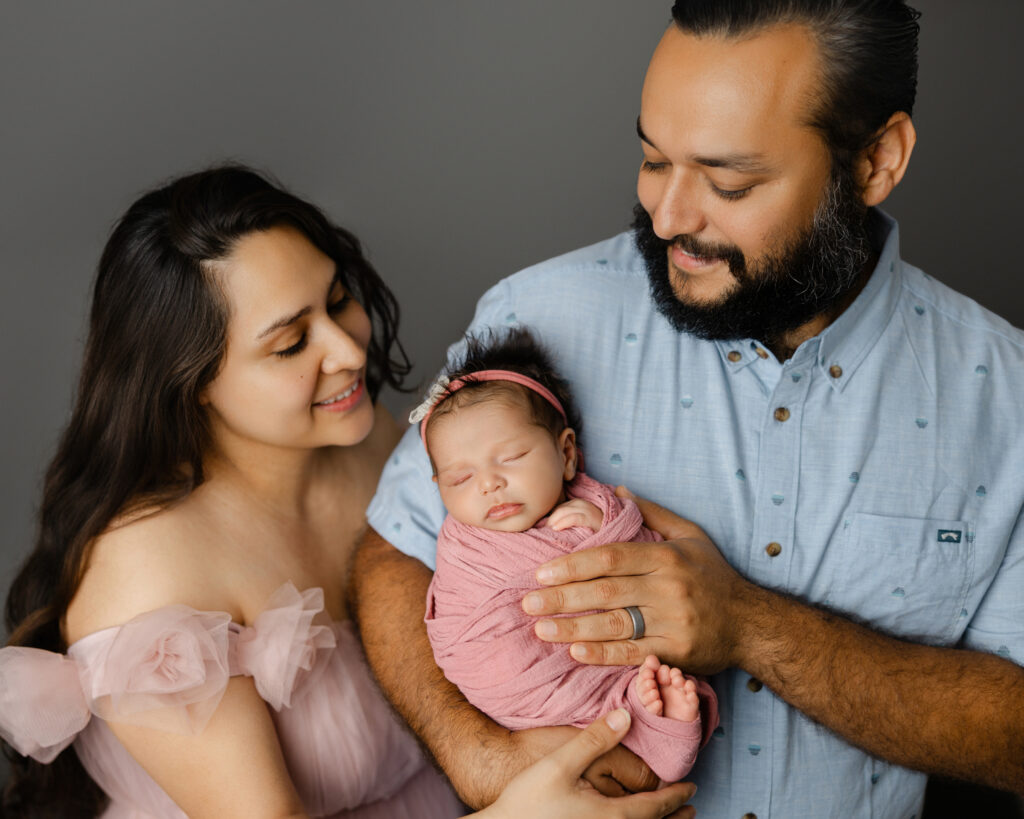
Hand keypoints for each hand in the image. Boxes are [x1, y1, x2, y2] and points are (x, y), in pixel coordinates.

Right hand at [475, 710, 695, 818]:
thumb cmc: (528, 799)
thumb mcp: (561, 762)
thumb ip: (596, 739)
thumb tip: (627, 717)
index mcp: (611, 816)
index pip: (654, 806)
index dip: (675, 796)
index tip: (691, 787)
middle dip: (673, 815)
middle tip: (691, 806)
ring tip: (669, 818)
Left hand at [523, 487, 752, 672]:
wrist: (752, 624)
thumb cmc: (714, 576)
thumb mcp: (690, 535)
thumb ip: (651, 513)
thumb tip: (617, 489)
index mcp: (666, 556)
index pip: (610, 557)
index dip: (572, 564)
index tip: (541, 572)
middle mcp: (668, 587)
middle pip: (606, 591)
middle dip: (562, 597)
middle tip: (527, 602)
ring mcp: (674, 621)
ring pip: (615, 624)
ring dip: (573, 627)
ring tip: (541, 628)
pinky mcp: (677, 652)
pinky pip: (633, 652)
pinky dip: (602, 654)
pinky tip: (575, 652)